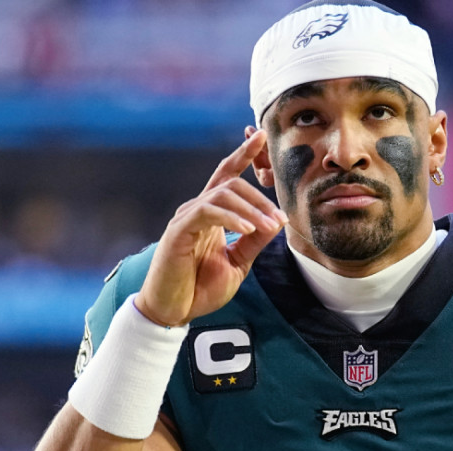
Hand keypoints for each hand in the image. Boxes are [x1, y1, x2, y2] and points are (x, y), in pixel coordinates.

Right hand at [136, 129, 285, 326]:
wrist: (174, 311)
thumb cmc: (200, 288)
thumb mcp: (238, 263)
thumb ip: (255, 241)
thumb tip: (277, 220)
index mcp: (210, 215)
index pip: (227, 176)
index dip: (243, 154)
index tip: (260, 135)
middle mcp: (196, 210)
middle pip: (231, 184)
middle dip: (259, 197)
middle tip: (279, 219)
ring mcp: (186, 218)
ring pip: (222, 195)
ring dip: (251, 209)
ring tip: (268, 226)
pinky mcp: (179, 231)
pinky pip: (208, 212)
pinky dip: (231, 218)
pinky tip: (247, 228)